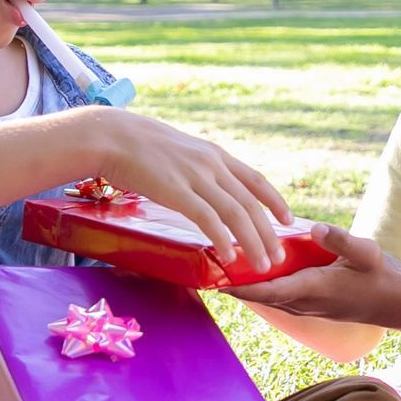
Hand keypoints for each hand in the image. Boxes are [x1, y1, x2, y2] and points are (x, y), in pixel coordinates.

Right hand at [89, 109, 292, 272]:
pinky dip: (223, 238)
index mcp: (215, 155)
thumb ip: (196, 168)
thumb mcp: (179, 151)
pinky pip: (207, 219)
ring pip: (236, 213)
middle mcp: (212, 165)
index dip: (275, 201)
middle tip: (279, 258)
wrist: (111, 135)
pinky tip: (230, 256)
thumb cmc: (138, 146)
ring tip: (263, 265)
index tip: (289, 220)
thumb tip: (203, 187)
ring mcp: (195, 177)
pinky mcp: (176, 191)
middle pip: (250, 203)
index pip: (255, 180)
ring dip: (254, 242)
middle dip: (269, 233)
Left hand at [227, 223, 400, 323]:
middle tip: (206, 269)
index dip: (241, 287)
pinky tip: (248, 274)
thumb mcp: (366, 253)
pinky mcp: (308, 304)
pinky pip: (276, 297)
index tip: (216, 279)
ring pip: (266, 298)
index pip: (269, 290)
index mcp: (313, 288)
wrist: (391, 302)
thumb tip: (316, 228)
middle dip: (233, 286)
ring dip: (244, 287)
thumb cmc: (378, 276)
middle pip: (259, 297)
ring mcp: (305, 306)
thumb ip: (341, 240)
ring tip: (218, 271)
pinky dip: (259, 288)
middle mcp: (304, 302)